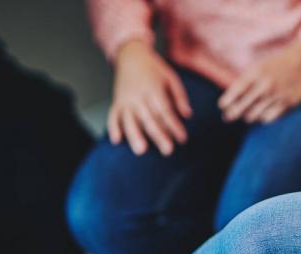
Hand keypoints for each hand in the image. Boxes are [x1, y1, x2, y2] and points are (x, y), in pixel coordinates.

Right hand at [109, 40, 191, 155]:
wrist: (130, 55)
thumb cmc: (154, 68)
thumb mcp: (171, 77)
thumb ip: (179, 97)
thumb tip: (187, 115)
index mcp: (153, 88)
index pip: (164, 110)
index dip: (173, 125)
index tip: (182, 138)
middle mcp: (138, 95)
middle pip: (148, 118)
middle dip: (158, 135)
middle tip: (167, 150)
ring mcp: (125, 99)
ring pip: (129, 119)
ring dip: (134, 135)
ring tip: (141, 150)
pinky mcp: (116, 102)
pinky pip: (113, 115)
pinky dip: (113, 127)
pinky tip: (117, 140)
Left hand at [218, 39, 300, 123]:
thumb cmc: (280, 61)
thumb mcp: (260, 65)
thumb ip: (246, 80)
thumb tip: (232, 99)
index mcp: (255, 73)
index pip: (234, 93)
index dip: (226, 103)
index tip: (223, 106)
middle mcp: (265, 86)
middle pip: (241, 108)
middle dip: (232, 114)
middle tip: (228, 116)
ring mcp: (277, 96)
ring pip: (254, 116)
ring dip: (249, 116)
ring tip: (248, 113)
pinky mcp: (288, 103)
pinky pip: (269, 118)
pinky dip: (264, 117)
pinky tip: (264, 112)